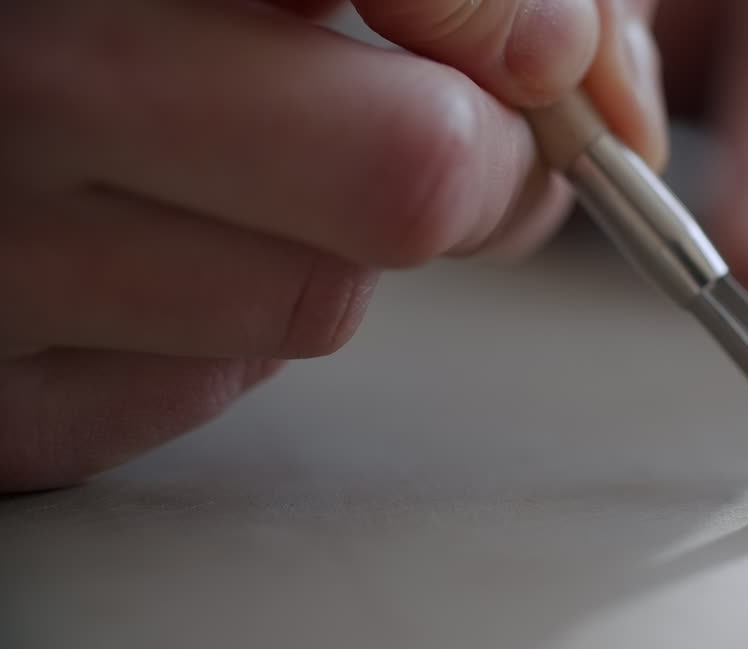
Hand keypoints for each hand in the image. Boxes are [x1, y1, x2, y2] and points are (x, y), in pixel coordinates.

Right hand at [0, 0, 664, 490]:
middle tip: (445, 136)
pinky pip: (208, 386)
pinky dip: (227, 326)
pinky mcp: (0, 404)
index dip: (499, 16)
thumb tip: (581, 70)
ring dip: (336, 250)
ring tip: (248, 184)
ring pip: (320, 300)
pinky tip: (153, 254)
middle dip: (474, 164)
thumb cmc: (119, 29)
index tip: (537, 51)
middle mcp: (17, 76)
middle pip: (409, 171)